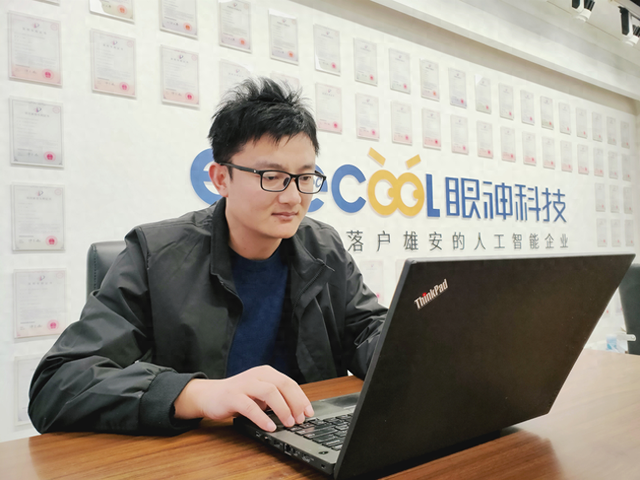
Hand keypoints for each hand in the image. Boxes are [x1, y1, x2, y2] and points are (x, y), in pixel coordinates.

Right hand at [173, 366, 313, 431]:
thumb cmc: (238, 396)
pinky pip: (250, 407)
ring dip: (282, 409)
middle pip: (282, 385)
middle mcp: (256, 375)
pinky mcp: (232, 397)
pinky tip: (270, 427)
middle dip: (295, 403)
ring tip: (288, 423)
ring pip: (269, 392)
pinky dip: (262, 418)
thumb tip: (297, 412)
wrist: (210, 395)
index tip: (308, 412)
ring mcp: (244, 384)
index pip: (289, 383)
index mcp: (266, 372)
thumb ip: (276, 398)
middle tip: (300, 419)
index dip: (301, 398)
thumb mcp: (260, 393)